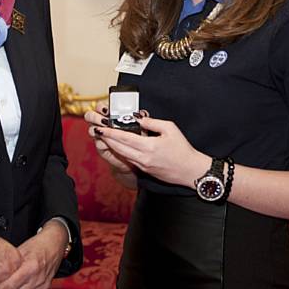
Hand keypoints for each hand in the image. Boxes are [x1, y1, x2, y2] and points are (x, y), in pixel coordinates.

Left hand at [0, 221, 66, 288]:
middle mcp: (37, 278)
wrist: (57, 242)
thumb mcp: (22, 249)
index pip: (9, 284)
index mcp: (30, 266)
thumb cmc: (39, 243)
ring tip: (2, 286)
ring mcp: (42, 284)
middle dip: (2, 288)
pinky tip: (16, 287)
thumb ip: (11, 260)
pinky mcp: (45, 287)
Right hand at [84, 102, 135, 178]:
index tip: (107, 110)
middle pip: (90, 116)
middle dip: (95, 117)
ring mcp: (99, 135)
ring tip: (105, 132)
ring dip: (97, 130)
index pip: (100, 106)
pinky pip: (97, 143)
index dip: (101, 107)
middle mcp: (101, 123)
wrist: (135, 153)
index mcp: (109, 114)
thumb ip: (138, 118)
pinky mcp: (100, 146)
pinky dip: (102, 143)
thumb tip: (142, 114)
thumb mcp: (138, 125)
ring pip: (91, 129)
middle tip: (105, 121)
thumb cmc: (136, 136)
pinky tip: (108, 143)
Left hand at [92, 116, 208, 187]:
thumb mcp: (170, 129)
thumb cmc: (182, 149)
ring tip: (104, 137)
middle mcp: (143, 158)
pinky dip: (120, 152)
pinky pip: (128, 159)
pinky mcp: (145, 170)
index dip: (110, 133)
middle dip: (106, 139)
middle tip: (98, 130)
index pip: (124, 138)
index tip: (101, 127)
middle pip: (119, 147)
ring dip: (112, 146)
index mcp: (149, 146)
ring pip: (122, 154)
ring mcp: (143, 165)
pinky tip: (117, 146)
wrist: (190, 171)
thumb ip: (152, 122)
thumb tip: (137, 118)